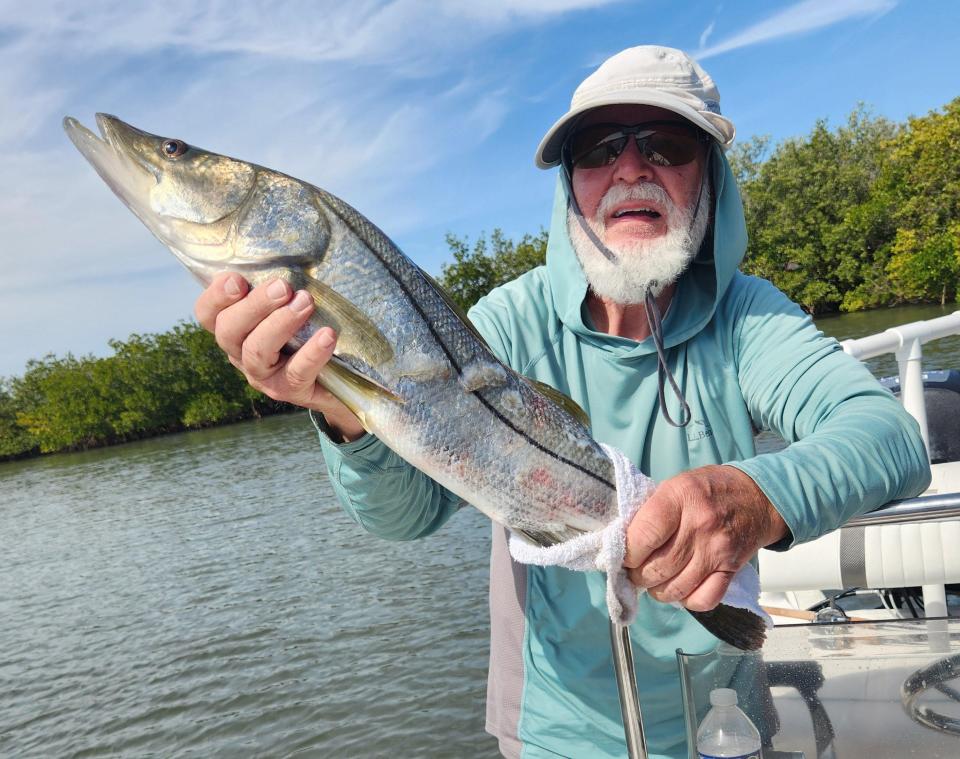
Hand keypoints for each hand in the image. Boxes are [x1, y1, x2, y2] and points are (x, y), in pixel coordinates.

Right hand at [194, 272, 365, 440]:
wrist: (341, 377)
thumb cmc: (310, 327)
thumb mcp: (290, 302)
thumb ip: (280, 282)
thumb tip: (290, 243)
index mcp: (234, 327)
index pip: (207, 313)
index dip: (215, 296)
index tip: (237, 279)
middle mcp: (240, 352)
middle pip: (229, 330)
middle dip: (254, 305)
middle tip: (283, 286)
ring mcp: (263, 375)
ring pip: (256, 351)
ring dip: (280, 323)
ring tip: (306, 302)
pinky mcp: (289, 390)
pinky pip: (296, 372)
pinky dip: (311, 352)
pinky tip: (328, 335)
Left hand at [623, 465, 786, 611]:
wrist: (757, 497)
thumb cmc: (708, 489)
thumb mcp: (675, 485)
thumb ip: (650, 511)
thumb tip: (622, 542)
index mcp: (679, 498)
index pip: (643, 536)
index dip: (627, 553)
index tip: (623, 555)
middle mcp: (699, 525)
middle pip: (656, 568)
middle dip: (638, 575)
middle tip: (636, 570)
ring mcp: (717, 550)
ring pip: (675, 589)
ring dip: (657, 590)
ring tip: (654, 580)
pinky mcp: (731, 570)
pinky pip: (702, 600)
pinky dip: (686, 600)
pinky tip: (681, 587)